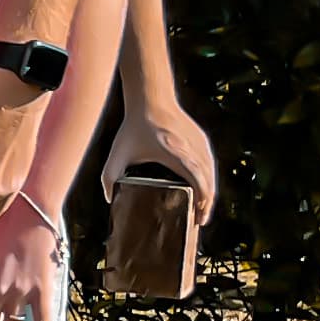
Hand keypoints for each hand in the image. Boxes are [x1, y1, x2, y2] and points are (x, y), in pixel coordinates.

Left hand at [103, 99, 217, 219]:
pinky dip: (208, 178)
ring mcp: (200, 144)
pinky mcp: (201, 139)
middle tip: (198, 222)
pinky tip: (203, 188)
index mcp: (177, 155)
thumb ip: (109, 176)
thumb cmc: (134, 127)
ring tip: (201, 209)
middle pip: (208, 182)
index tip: (198, 219)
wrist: (151, 98)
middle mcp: (193, 149)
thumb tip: (109, 198)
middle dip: (206, 204)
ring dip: (209, 191)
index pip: (198, 183)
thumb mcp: (118, 152)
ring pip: (211, 173)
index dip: (202, 202)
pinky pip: (209, 163)